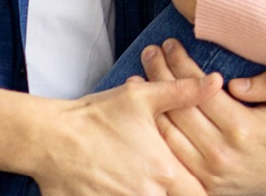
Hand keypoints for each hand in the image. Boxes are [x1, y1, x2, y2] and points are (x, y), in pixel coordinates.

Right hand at [31, 73, 220, 195]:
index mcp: (164, 171)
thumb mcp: (141, 97)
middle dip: (171, 190)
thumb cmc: (96, 117)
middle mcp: (147, 195)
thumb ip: (183, 92)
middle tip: (157, 172)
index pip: (199, 194)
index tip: (192, 178)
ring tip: (131, 176)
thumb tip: (216, 82)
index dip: (198, 187)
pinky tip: (114, 185)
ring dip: (146, 193)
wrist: (49, 139)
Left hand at [144, 41, 265, 195]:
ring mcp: (208, 171)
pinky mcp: (201, 184)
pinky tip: (150, 112)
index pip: (199, 89)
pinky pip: (171, 155)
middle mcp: (220, 151)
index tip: (171, 45)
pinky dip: (157, 131)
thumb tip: (236, 83)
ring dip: (152, 103)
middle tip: (151, 52)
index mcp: (241, 127)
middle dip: (160, 74)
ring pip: (167, 132)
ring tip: (141, 78)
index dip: (182, 64)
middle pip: (178, 107)